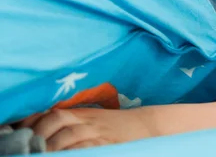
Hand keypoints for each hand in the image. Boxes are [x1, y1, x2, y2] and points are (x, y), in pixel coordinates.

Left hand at [19, 108, 150, 150]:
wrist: (145, 126)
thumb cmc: (115, 127)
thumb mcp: (92, 120)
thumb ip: (71, 122)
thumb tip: (42, 128)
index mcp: (81, 113)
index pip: (53, 111)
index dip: (35, 119)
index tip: (22, 130)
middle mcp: (87, 120)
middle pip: (58, 118)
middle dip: (41, 132)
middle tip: (31, 146)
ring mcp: (98, 131)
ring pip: (71, 133)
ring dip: (54, 145)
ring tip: (43, 153)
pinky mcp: (108, 143)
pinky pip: (88, 146)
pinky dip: (75, 152)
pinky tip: (68, 156)